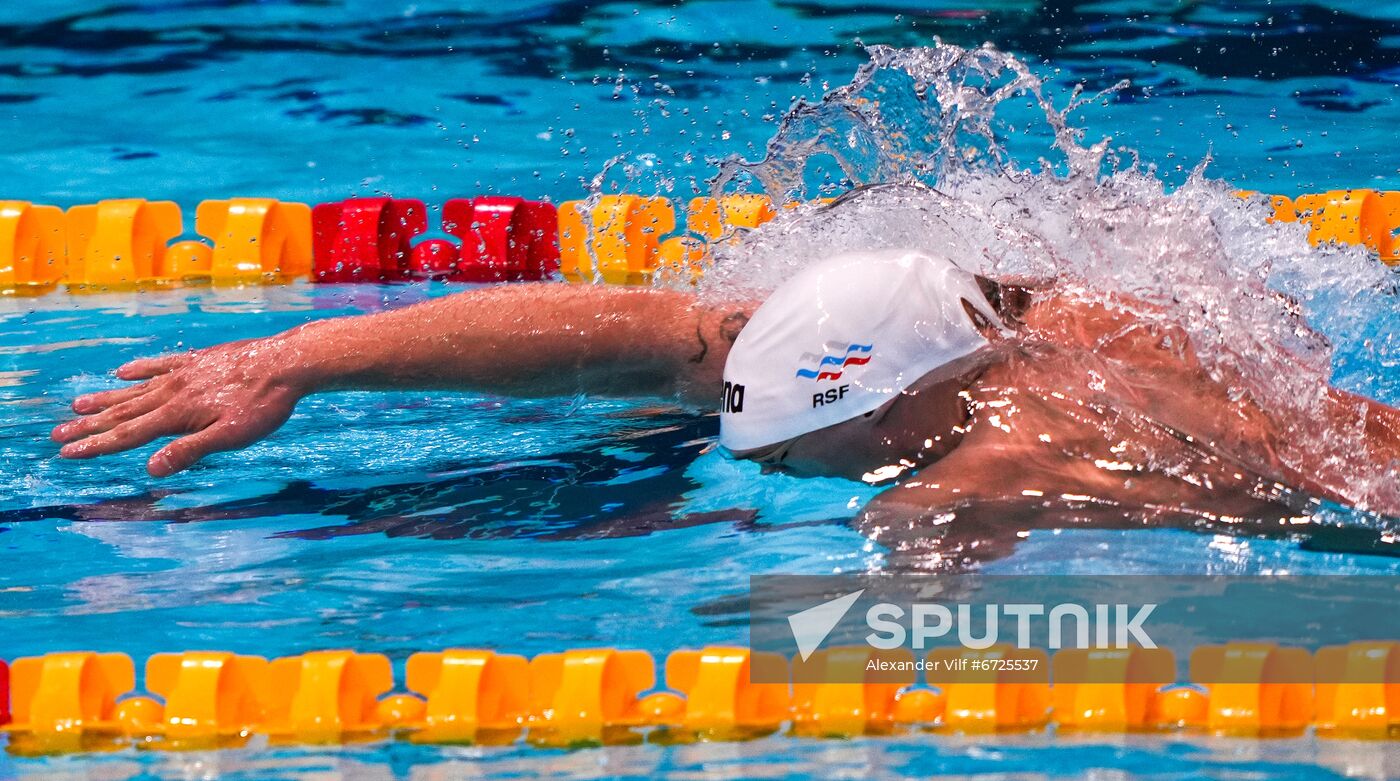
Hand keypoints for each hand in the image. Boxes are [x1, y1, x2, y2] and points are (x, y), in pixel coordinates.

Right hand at [51, 336, 310, 476]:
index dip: (96, 445)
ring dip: (105, 399)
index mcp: (177, 414)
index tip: (67, 452)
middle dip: (89, 425)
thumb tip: (150, 469)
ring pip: (135, 389)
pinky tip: (121, 372)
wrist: (286, 363)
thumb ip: (190, 451)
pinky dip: (138, 369)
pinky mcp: (198, 360)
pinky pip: (159, 364)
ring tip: (77, 404)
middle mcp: (173, 391)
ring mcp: (183, 373)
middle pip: (123, 412)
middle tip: (57, 433)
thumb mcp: (230, 436)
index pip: (128, 434)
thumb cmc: (264, 405)